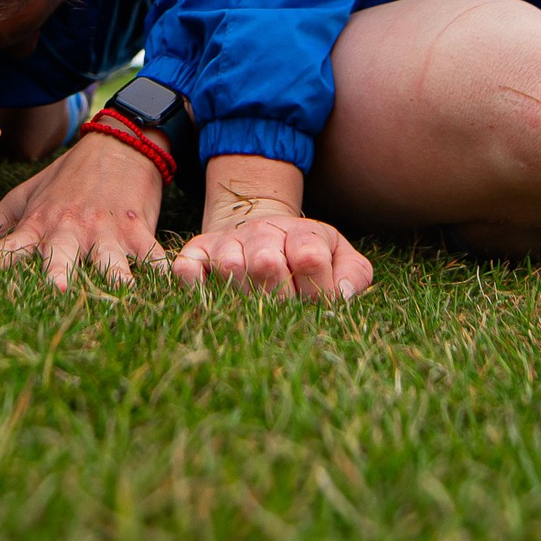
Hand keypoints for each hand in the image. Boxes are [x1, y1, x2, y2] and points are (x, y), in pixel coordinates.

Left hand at [0, 119, 166, 287]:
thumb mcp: (29, 194)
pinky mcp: (139, 233)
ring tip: (118, 298)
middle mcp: (70, 230)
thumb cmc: (69, 178)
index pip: (8, 247)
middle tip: (54, 290)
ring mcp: (107, 232)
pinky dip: (164, 276)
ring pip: (110, 262)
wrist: (120, 144)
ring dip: (114, 280)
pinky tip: (175, 292)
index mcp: (40, 223)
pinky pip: (153, 260)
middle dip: (57, 274)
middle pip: (61, 256)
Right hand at [170, 154, 371, 300]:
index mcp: (302, 235)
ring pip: (230, 267)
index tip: (316, 302)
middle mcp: (262, 234)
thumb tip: (339, 294)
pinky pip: (187, 270)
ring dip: (244, 294)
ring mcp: (226, 243)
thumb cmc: (304, 255)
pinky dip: (196, 287)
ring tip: (255, 304)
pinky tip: (213, 297)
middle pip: (267, 264)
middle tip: (285, 308)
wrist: (260, 232)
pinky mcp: (195, 255)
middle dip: (281, 297)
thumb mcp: (339, 257)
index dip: (316, 289)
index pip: (310, 258)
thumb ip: (353, 275)